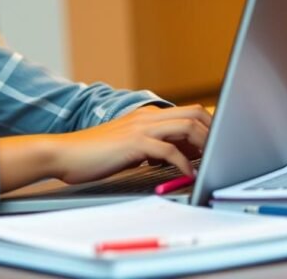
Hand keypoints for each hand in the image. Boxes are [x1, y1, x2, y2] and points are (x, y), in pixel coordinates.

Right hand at [47, 104, 210, 183]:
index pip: (187, 112)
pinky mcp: (133, 143)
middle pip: (194, 113)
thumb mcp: (127, 147)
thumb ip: (150, 147)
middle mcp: (146, 117)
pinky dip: (183, 163)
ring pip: (186, 126)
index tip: (217, 143)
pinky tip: (188, 174)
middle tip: (222, 151)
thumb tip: (175, 157)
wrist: (63, 153)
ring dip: (204, 144)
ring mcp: (140, 128)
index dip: (207, 125)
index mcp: (145, 116)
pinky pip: (168, 150)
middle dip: (214, 131)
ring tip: (212, 161)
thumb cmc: (92, 154)